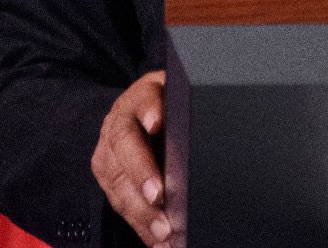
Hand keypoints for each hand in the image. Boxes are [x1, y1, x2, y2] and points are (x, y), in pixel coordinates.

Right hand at [91, 70, 182, 247]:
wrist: (135, 114)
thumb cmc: (169, 108)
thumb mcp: (180, 99)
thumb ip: (190, 109)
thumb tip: (221, 124)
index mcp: (143, 94)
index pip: (144, 97)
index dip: (149, 109)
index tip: (157, 122)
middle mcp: (120, 119)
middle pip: (125, 145)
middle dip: (141, 172)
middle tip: (159, 196)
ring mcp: (108, 148)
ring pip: (118, 180)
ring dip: (140, 210)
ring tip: (163, 230)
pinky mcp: (106, 174)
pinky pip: (118, 202)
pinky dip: (139, 225)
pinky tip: (157, 240)